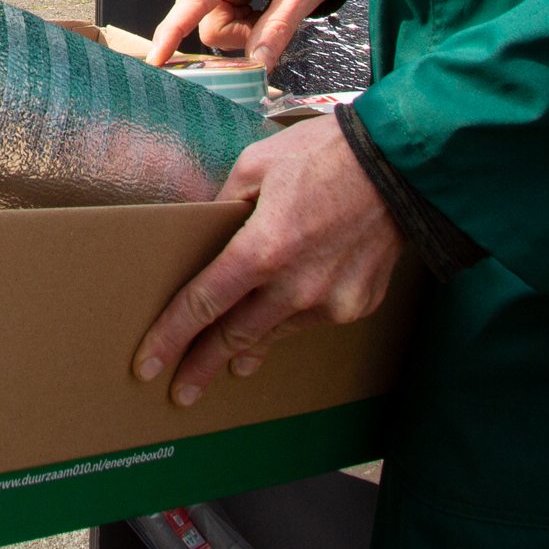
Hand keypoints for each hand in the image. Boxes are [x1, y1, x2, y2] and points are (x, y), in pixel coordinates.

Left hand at [133, 118, 402, 406]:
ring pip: (274, 333)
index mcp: (263, 249)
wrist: (400, 165)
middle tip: (180, 392)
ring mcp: (331, 302)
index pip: (203, 306)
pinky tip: (276, 326)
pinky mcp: (357, 305)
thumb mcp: (255, 165)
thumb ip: (223, 205)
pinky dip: (288, 322)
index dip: (171, 338)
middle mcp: (296, 286)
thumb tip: (202, 230)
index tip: (148, 364)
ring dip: (246, 350)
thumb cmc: (323, 155)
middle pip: (235, 337)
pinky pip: (310, 321)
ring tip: (225, 366)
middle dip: (202, 366)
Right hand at [146, 0, 343, 68]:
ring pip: (215, 24)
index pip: (195, 2)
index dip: (173, 32)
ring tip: (268, 4)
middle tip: (272, 16)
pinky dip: (243, 18)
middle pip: (210, 24)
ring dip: (245, 26)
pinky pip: (220, 16)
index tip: (156, 59)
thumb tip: (258, 64)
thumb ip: (278, 28)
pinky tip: (260, 1)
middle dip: (242, 33)